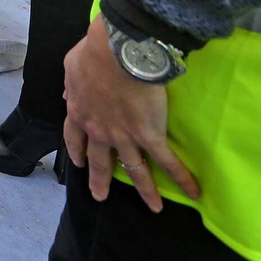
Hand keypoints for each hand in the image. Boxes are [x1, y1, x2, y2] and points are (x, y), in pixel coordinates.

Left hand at [63, 15, 199, 212]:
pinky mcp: (150, 136)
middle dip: (99, 180)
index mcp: (79, 112)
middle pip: (99, 161)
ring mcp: (125, 137)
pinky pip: (167, 161)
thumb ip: (71, 85)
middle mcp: (100, 131)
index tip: (78, 162)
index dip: (76, 151)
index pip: (74, 137)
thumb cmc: (94, 54)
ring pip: (134, 169)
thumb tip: (67, 95)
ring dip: (145, 189)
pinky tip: (193, 192)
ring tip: (153, 207)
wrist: (118, 53)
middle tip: (100, 196)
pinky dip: (182, 178)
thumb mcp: (72, 68)